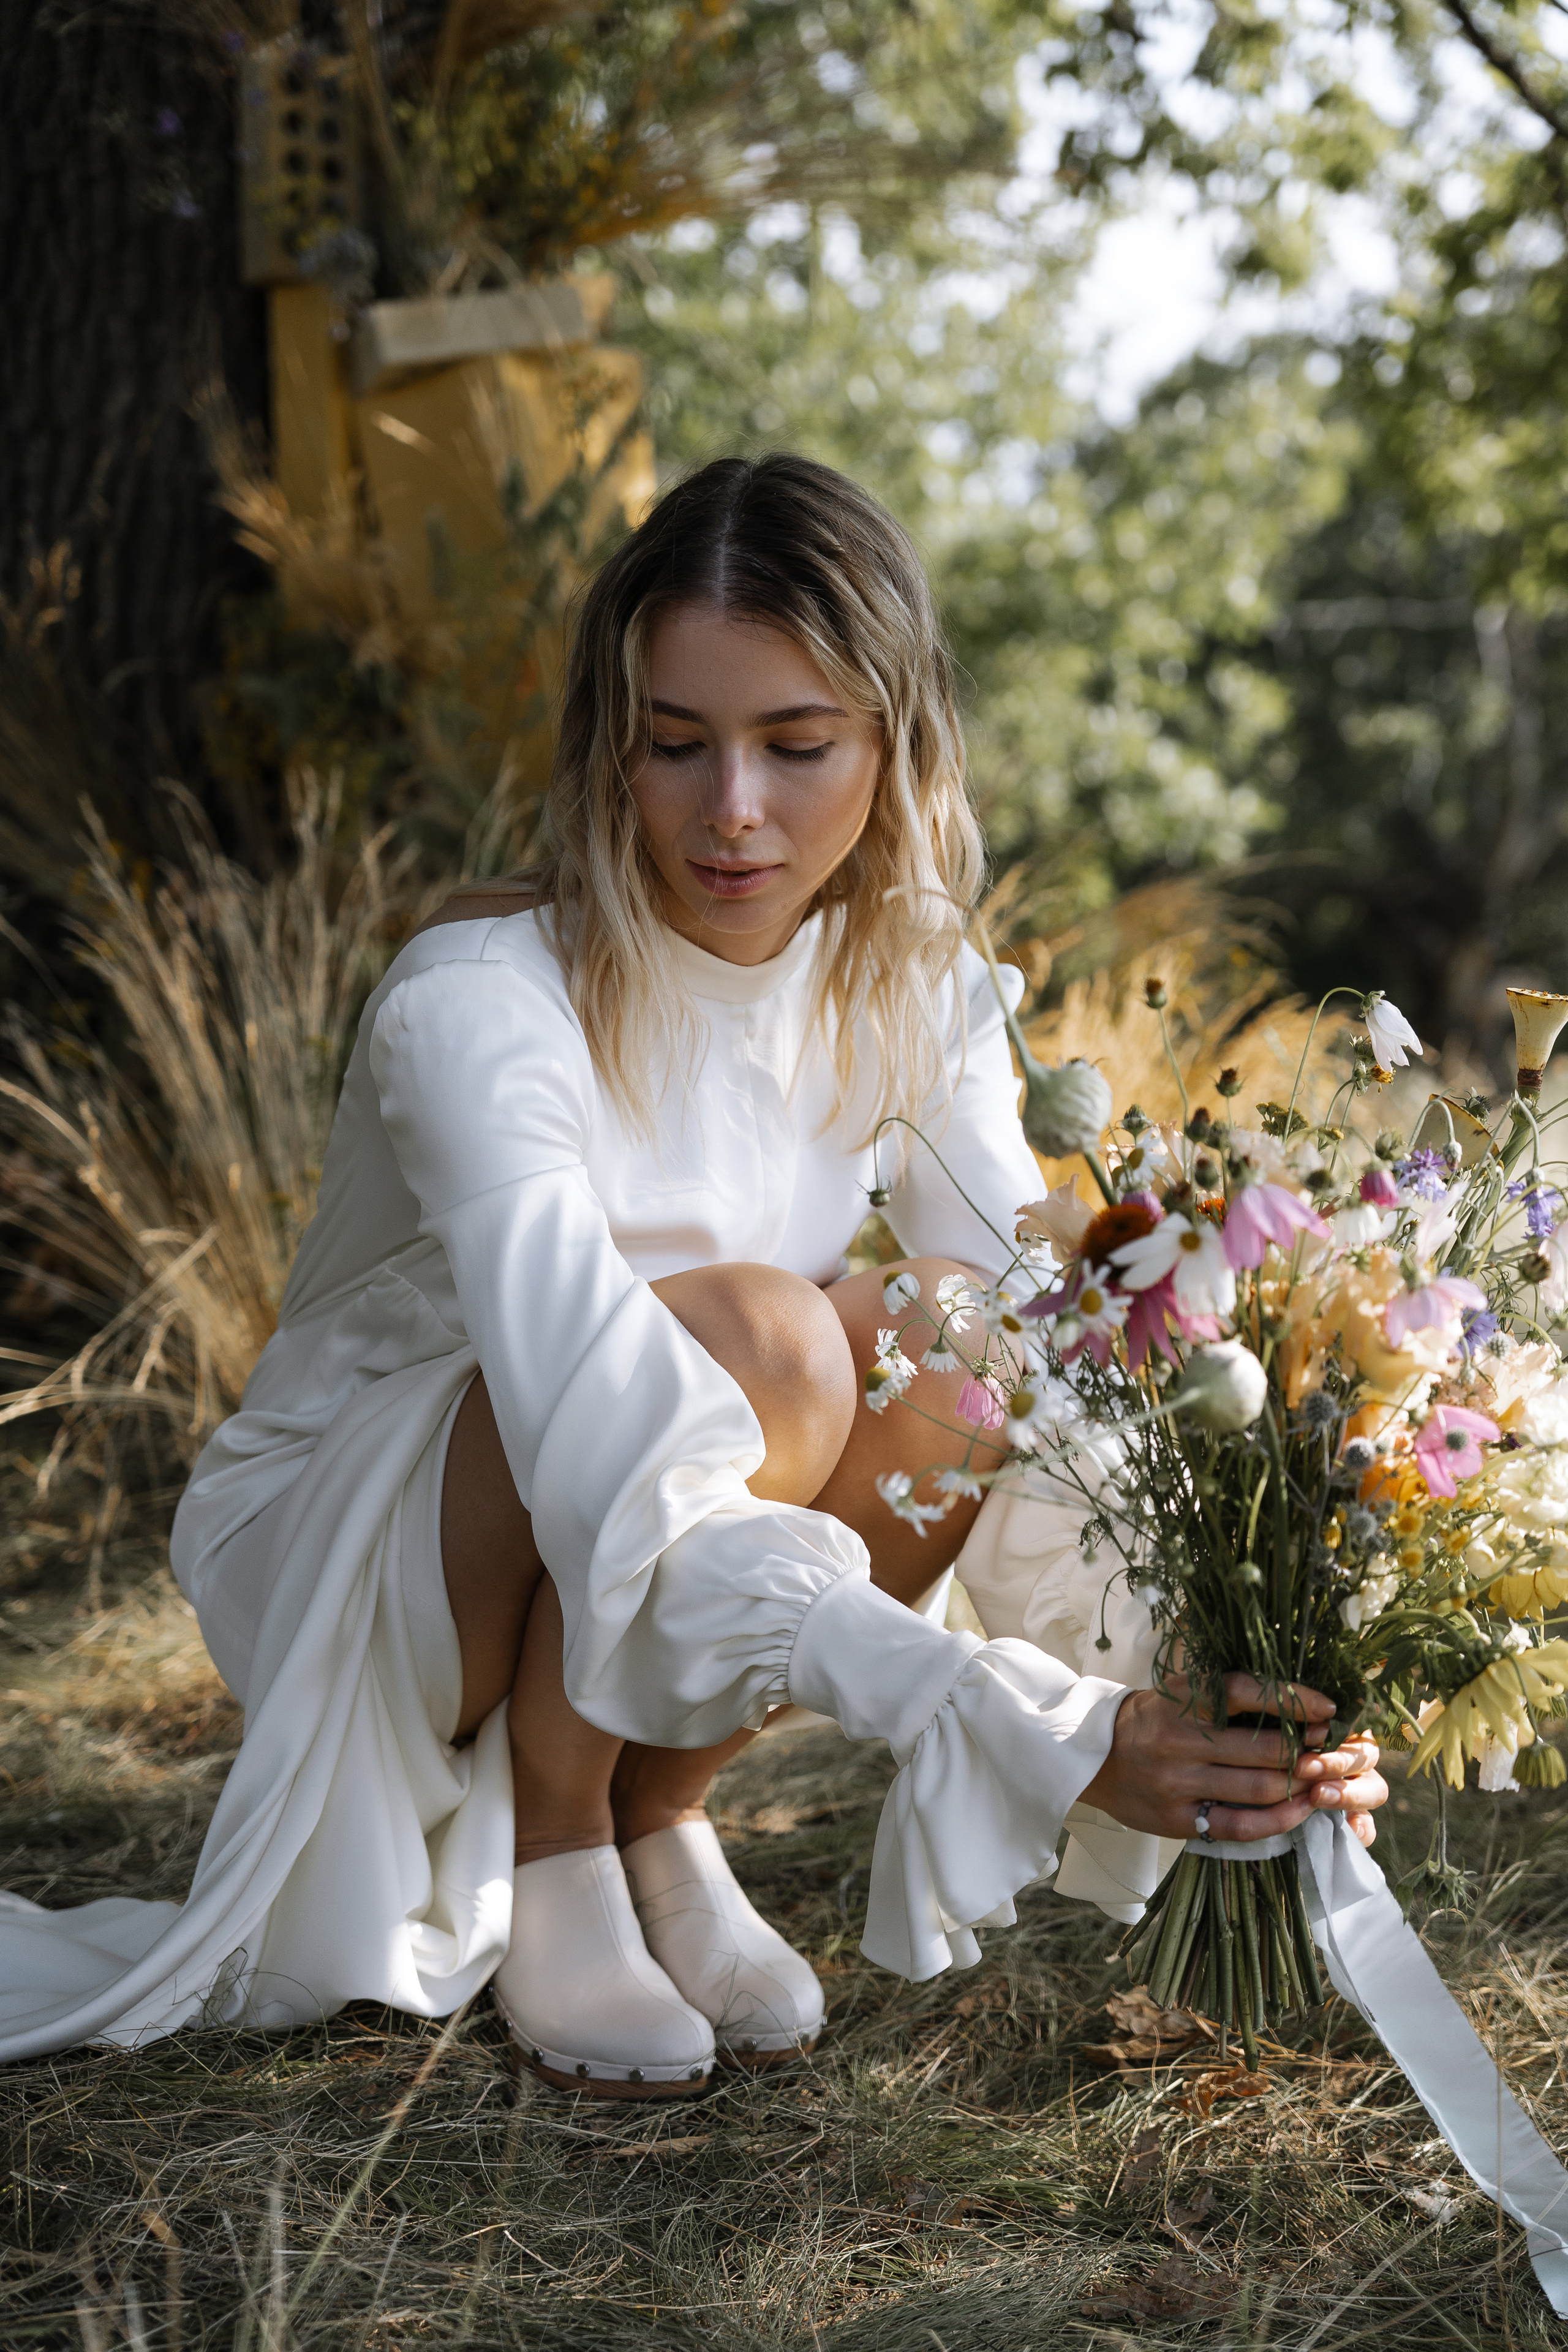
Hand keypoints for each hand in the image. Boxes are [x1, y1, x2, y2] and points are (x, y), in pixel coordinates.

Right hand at [1081, 1672, 1388, 1848]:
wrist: (1094, 1755)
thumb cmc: (1154, 1718)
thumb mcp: (1182, 1691)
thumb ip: (1230, 1694)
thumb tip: (1300, 1700)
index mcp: (1183, 1700)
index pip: (1246, 1692)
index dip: (1295, 1699)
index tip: (1330, 1707)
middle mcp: (1180, 1740)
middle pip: (1263, 1748)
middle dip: (1307, 1751)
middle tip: (1332, 1750)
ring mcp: (1179, 1783)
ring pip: (1258, 1789)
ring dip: (1300, 1786)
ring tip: (1323, 1780)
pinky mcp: (1179, 1820)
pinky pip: (1240, 1826)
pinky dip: (1278, 1820)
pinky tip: (1300, 1810)